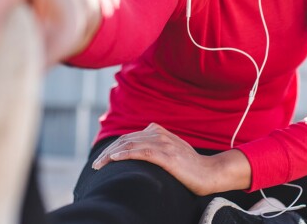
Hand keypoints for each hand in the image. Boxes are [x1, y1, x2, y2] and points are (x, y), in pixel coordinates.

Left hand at [91, 123, 250, 195]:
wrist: (210, 173)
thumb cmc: (190, 167)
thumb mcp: (171, 152)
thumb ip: (156, 148)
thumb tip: (137, 154)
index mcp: (159, 132)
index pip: (129, 137)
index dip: (113, 147)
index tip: (102, 160)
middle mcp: (160, 135)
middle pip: (126, 140)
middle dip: (108, 152)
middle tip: (96, 165)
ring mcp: (164, 144)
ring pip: (130, 145)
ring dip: (111, 155)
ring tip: (99, 165)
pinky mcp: (168, 156)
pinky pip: (142, 152)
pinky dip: (126, 154)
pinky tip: (115, 159)